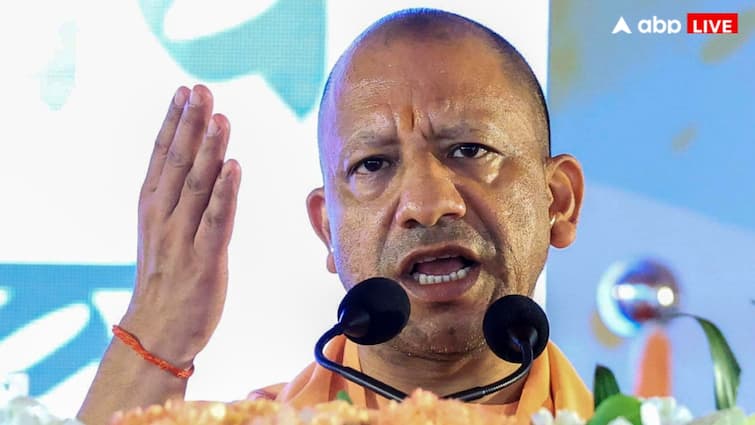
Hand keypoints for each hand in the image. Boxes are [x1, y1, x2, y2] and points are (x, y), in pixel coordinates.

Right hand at [120, 85, 240, 366]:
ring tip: (219, 117)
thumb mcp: (166, 232)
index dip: (174, 122)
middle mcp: (163, 216)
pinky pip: (216, 221)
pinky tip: (234, 166)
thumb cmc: (166, 279)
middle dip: (191, 123)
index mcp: (153, 207)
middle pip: (179, 162)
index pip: (164, 156)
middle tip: (200, 88)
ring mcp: (182, 238)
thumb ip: (182, 200)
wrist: (156, 332)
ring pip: (197, 185)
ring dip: (209, 150)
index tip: (184, 91)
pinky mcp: (204, 260)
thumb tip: (206, 167)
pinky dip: (225, 193)